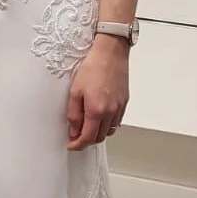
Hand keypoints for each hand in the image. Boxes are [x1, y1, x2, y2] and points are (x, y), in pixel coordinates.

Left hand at [67, 33, 129, 150]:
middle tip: (77, 137)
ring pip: (109, 131)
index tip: (72, 145)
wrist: (110, 52)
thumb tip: (73, 130)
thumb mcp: (75, 91)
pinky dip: (107, 125)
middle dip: (87, 141)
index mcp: (96, 110)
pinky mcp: (124, 102)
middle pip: (99, 137)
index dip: (78, 144)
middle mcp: (110, 112)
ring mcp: (119, 108)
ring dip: (98, 134)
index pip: (87, 137)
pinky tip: (100, 118)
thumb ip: (74, 114)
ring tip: (88, 128)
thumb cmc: (92, 67)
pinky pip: (116, 122)